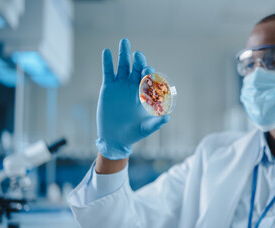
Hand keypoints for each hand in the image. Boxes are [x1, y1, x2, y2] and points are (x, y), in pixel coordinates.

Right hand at [95, 39, 169, 159]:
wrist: (115, 138)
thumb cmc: (134, 133)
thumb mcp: (146, 128)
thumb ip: (156, 123)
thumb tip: (167, 117)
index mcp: (145, 93)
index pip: (148, 79)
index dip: (148, 74)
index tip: (148, 70)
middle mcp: (134, 86)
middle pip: (137, 69)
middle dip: (138, 61)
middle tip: (138, 55)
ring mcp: (121, 85)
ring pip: (123, 66)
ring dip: (124, 54)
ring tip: (124, 42)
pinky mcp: (108, 86)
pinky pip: (108, 71)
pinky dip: (107, 62)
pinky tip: (106, 52)